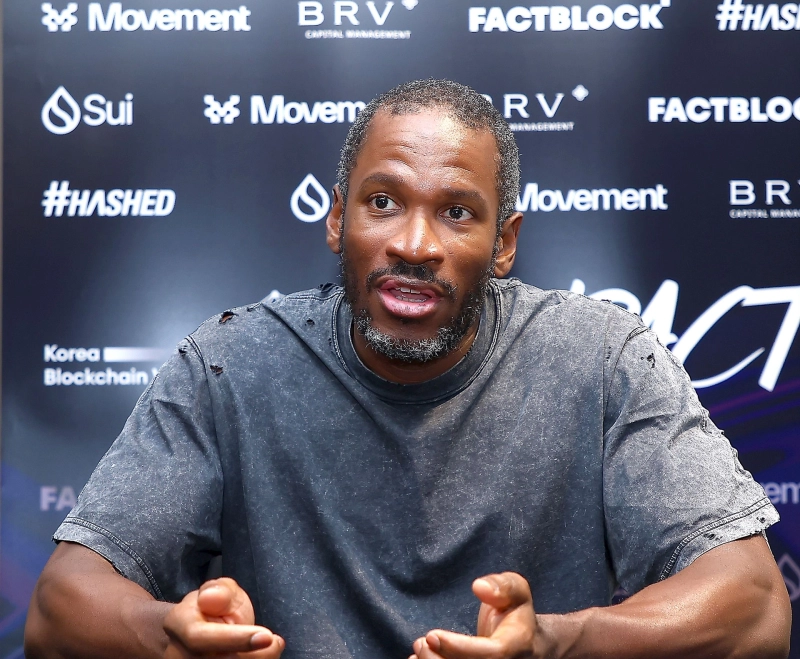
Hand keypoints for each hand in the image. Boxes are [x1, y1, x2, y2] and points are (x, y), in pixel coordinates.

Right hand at [163, 577, 283, 657]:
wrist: (192, 630)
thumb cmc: (211, 607)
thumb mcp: (220, 589)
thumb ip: (220, 591)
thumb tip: (210, 598)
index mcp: (178, 622)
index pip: (200, 637)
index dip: (235, 639)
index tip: (267, 636)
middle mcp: (177, 652)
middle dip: (252, 655)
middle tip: (273, 643)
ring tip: (270, 647)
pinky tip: (262, 654)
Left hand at [411, 572, 540, 658]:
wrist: (528, 644)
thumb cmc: (517, 612)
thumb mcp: (518, 591)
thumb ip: (503, 586)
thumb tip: (479, 586)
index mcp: (518, 646)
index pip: (491, 655)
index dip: (459, 648)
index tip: (432, 635)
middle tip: (421, 642)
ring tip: (420, 649)